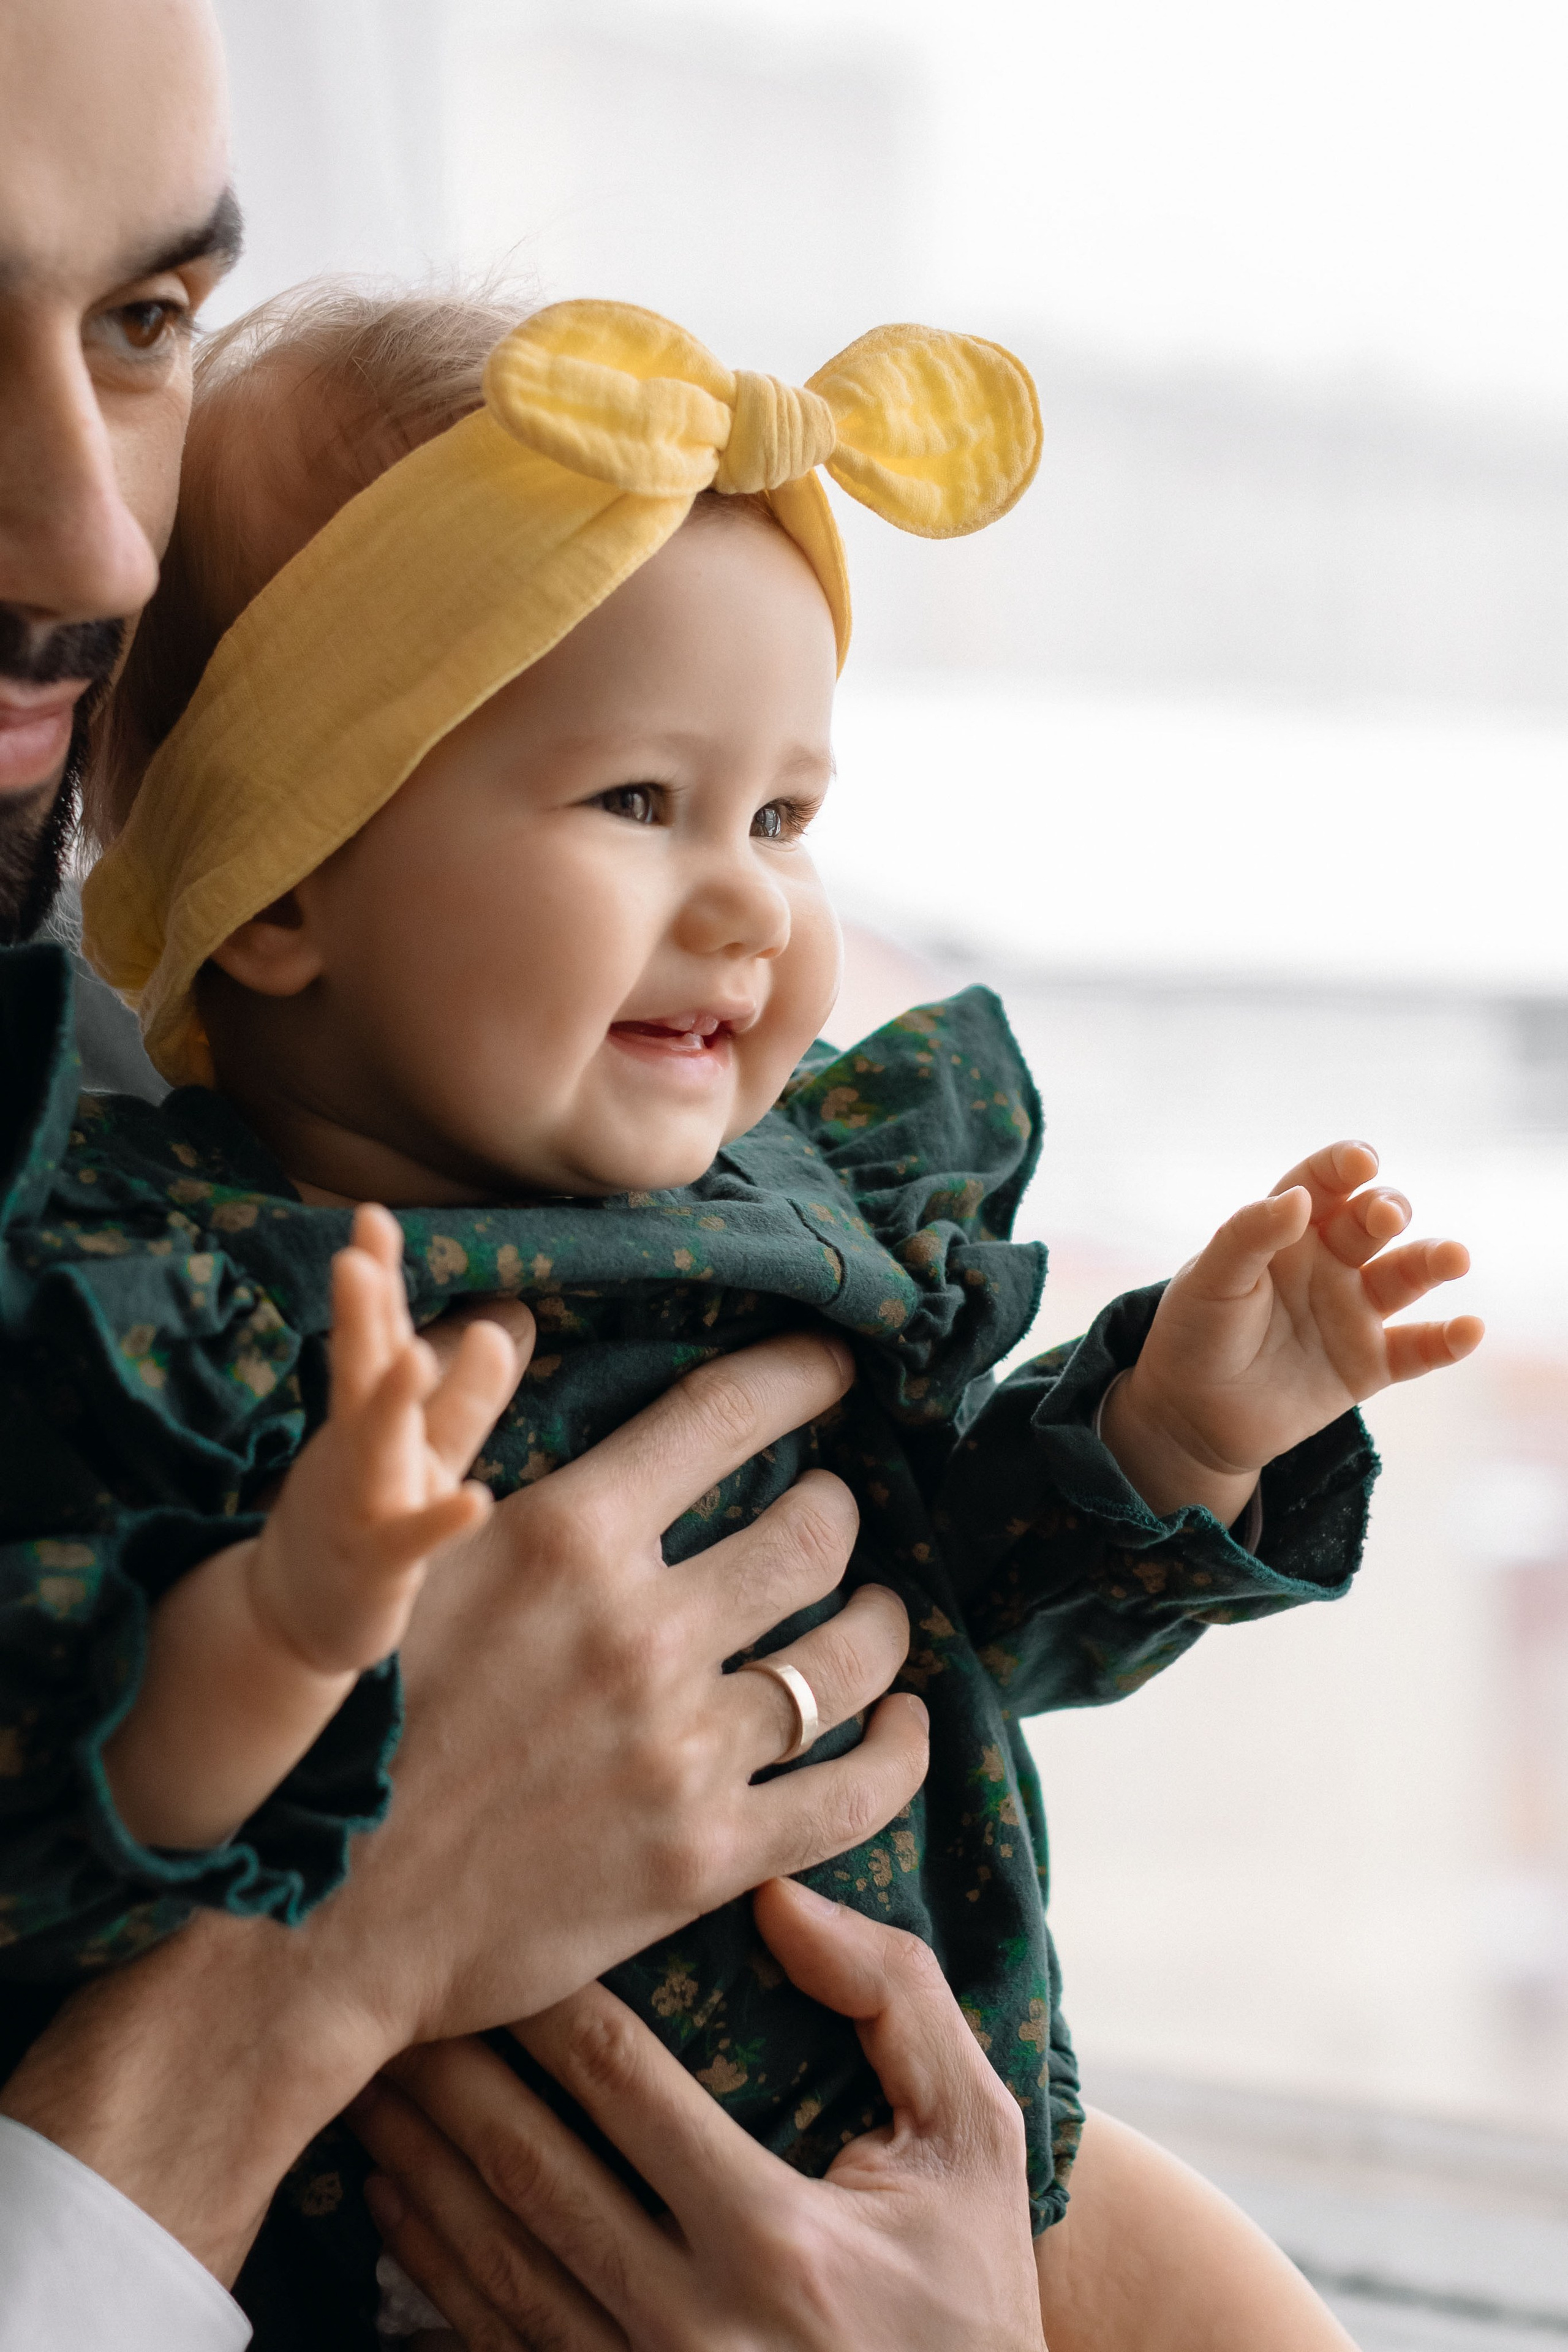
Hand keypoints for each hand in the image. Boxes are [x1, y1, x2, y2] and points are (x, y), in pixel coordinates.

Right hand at [250, 1203, 516, 1673]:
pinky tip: (473, 1500)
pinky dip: (440, 1520)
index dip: (376, 1276)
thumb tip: (507, 1320)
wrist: (298, 1615)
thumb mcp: (421, 1452)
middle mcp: (360, 1449)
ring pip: (374, 1447)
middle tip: (355, 1252)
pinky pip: (411, 1540)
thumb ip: (463, 1393)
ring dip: (392, 1401)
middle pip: (360, 1372)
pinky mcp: (376, 1567)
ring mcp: (361, 1505)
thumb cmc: (370, 1515)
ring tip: (415, 1356)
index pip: (376, 1333)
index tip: (372, 1213)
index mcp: (371, 1414)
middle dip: (360, 1314)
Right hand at [319, 1332, 925, 2050]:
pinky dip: (903, 1750)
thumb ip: (465, 1439)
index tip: (838, 1365)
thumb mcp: (403, 1559)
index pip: (726, 1413)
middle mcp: (643, 1630)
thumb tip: (506, 1321)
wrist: (322, 1921)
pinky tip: (909, 1723)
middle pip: (812, 1530)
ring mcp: (685, 1747)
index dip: (801, 1375)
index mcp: (569, 1538)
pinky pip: (857, 1792)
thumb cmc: (354, 1729)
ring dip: (879, 1621)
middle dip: (837, 1507)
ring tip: (874, 1610)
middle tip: (831, 1508)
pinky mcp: (709, 1855)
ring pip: (851, 1656)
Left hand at [350, 1877, 1044, 2351]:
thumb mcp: (974, 2134)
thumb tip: (783, 1897)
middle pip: (533, 2170)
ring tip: (370, 2078)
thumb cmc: (970, 2282)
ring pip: (495, 2260)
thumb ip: (895, 2001)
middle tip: (394, 1988)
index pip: (624, 2086)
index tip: (499, 1923)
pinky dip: (430, 2267)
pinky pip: (495, 2341)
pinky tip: (392, 2199)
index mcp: (775, 2238)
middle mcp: (692, 2324)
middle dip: (453, 2073)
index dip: (548, 1999)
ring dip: (421, 2163)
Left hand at [1102, 1139, 1481, 1520]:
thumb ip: (1248, 1235)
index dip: (1343, 1166)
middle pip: (1372, 1222)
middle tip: (1385, 1216)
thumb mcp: (1209, 1281)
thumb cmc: (1195, 1335)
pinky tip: (1470, 1329)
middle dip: (1387, 1210)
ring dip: (1433, 1261)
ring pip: (1406, 1277)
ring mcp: (1352, 1311)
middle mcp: (1328, 1263)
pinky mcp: (1368, 1364)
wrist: (1191, 1416)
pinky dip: (1448, 1340)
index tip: (1361, 1162)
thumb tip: (1299, 1197)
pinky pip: (1418, 1349)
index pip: (1322, 1183)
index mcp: (1286, 1231)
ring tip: (1455, 1258)